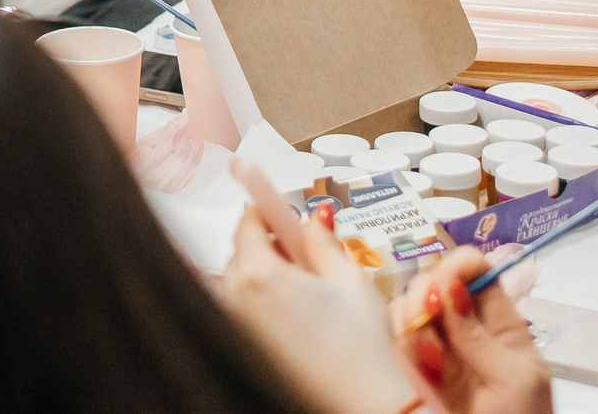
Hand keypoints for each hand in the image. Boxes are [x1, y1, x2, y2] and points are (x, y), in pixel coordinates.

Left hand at [220, 207, 427, 413]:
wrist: (361, 406)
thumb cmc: (359, 350)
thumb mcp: (350, 280)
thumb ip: (323, 241)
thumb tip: (312, 216)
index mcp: (259, 274)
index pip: (248, 220)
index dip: (268, 210)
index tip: (277, 204)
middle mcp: (237, 296)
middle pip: (243, 250)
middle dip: (271, 245)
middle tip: (308, 257)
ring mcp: (236, 322)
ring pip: (242, 279)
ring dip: (267, 274)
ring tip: (310, 293)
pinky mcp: (242, 342)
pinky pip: (245, 308)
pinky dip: (264, 302)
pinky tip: (299, 317)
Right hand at [394, 248, 551, 413]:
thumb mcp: (514, 379)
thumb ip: (479, 336)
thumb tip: (448, 287)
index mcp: (499, 320)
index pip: (474, 268)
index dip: (455, 267)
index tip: (443, 288)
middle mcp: (463, 323)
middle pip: (430, 278)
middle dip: (423, 298)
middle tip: (427, 325)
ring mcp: (437, 342)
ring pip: (405, 305)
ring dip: (411, 329)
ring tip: (431, 366)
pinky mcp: (415, 363)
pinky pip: (395, 337)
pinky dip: (403, 350)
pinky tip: (424, 376)